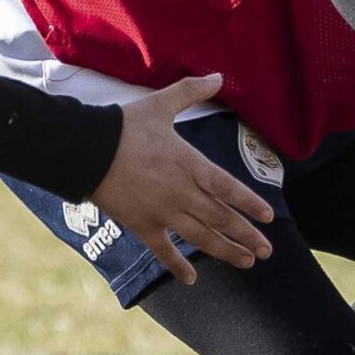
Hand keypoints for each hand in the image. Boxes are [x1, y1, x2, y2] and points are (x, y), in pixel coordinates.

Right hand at [89, 75, 276, 285]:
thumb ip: (191, 91)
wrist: (87, 151)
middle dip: (246, 235)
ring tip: (247, 261)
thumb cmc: (125, 126)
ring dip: (226, 251)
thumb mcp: (160, 104)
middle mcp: (182, 192)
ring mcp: (162, 212)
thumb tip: (219, 75)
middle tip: (267, 250)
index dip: (250, 203)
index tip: (268, 218)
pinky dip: (177, 265)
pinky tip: (191, 280)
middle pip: (221, 218)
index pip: (229, 188)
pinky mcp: (142, 225)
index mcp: (190, 164)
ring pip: (201, 237)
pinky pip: (163, 250)